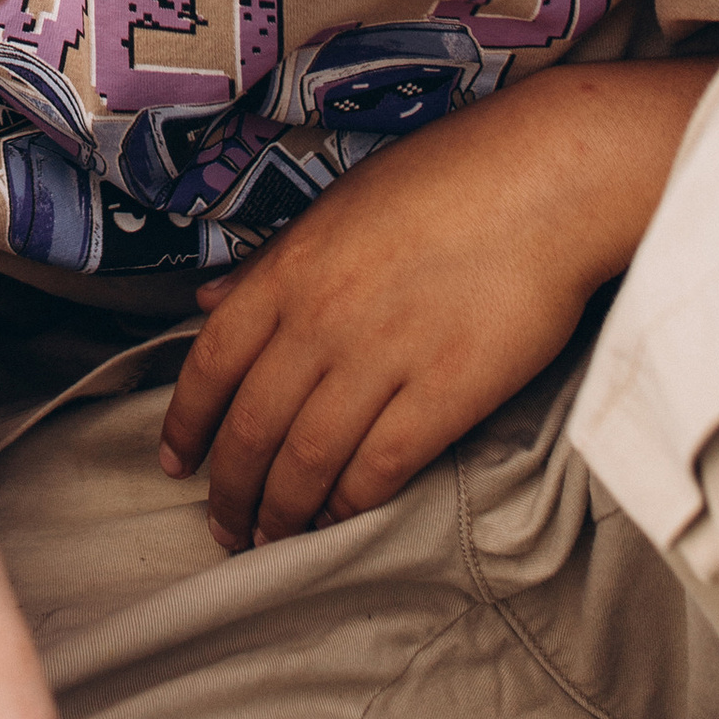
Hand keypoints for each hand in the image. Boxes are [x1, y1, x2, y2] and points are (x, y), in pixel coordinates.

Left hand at [156, 58, 715, 551]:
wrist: (543, 179)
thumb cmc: (443, 180)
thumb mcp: (339, 205)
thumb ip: (271, 263)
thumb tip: (209, 303)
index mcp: (289, 268)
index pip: (211, 363)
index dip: (186, 423)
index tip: (175, 462)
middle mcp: (322, 318)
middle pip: (253, 426)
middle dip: (230, 489)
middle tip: (224, 528)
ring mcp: (382, 357)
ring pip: (308, 459)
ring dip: (282, 512)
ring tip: (272, 540)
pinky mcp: (447, 393)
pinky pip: (380, 467)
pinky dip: (350, 504)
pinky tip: (340, 520)